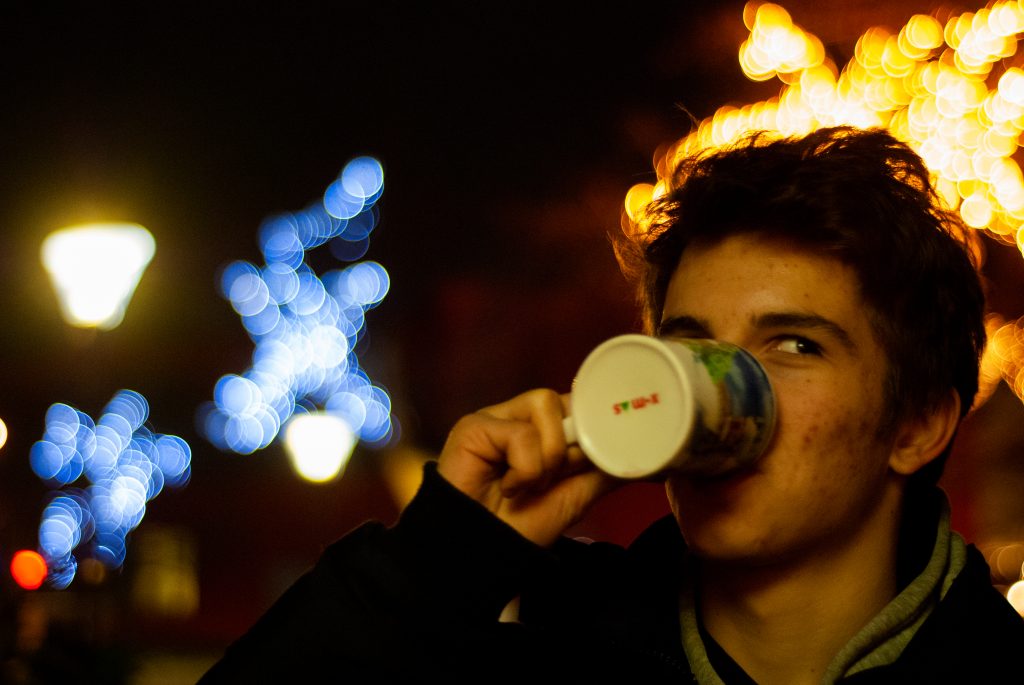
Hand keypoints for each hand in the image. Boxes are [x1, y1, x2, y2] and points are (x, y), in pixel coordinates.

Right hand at [437, 389, 618, 546]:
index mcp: (543, 429)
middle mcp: (520, 416)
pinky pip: (521, 433)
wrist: (484, 551)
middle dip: (572, 447)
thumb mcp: (577, 496)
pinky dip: (525, 470)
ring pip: (546, 406)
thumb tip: (652, 461)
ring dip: (549, 457)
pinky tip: (508, 488)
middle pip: (566, 400)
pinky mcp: (475, 426)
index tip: (611, 440)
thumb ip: (606, 471)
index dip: (596, 420)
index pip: (578, 403)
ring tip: (529, 486)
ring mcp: (497, 417)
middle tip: (557, 479)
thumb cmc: (523, 525)